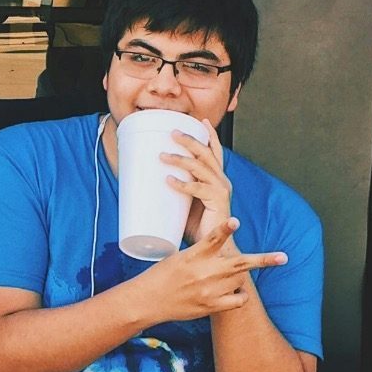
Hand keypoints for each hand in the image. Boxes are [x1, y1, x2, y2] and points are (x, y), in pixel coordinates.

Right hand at [136, 219, 287, 322]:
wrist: (149, 301)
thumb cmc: (163, 274)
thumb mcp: (180, 256)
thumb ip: (203, 251)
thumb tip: (222, 242)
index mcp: (193, 256)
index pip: (211, 240)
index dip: (225, 230)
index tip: (235, 222)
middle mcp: (204, 273)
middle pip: (239, 264)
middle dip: (264, 260)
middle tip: (284, 257)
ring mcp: (209, 292)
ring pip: (240, 280)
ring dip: (240, 276)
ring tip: (227, 275)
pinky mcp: (210, 306)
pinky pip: (237, 301)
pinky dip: (240, 295)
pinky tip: (235, 292)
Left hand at [162, 120, 232, 242]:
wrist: (214, 250)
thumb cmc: (198, 228)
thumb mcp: (186, 204)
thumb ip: (176, 193)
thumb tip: (149, 184)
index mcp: (217, 180)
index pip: (215, 153)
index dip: (209, 136)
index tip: (199, 120)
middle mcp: (222, 181)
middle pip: (206, 153)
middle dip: (190, 140)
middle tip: (172, 132)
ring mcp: (221, 191)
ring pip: (200, 167)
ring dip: (181, 159)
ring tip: (162, 156)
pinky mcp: (218, 202)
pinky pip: (197, 189)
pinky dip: (182, 183)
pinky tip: (169, 180)